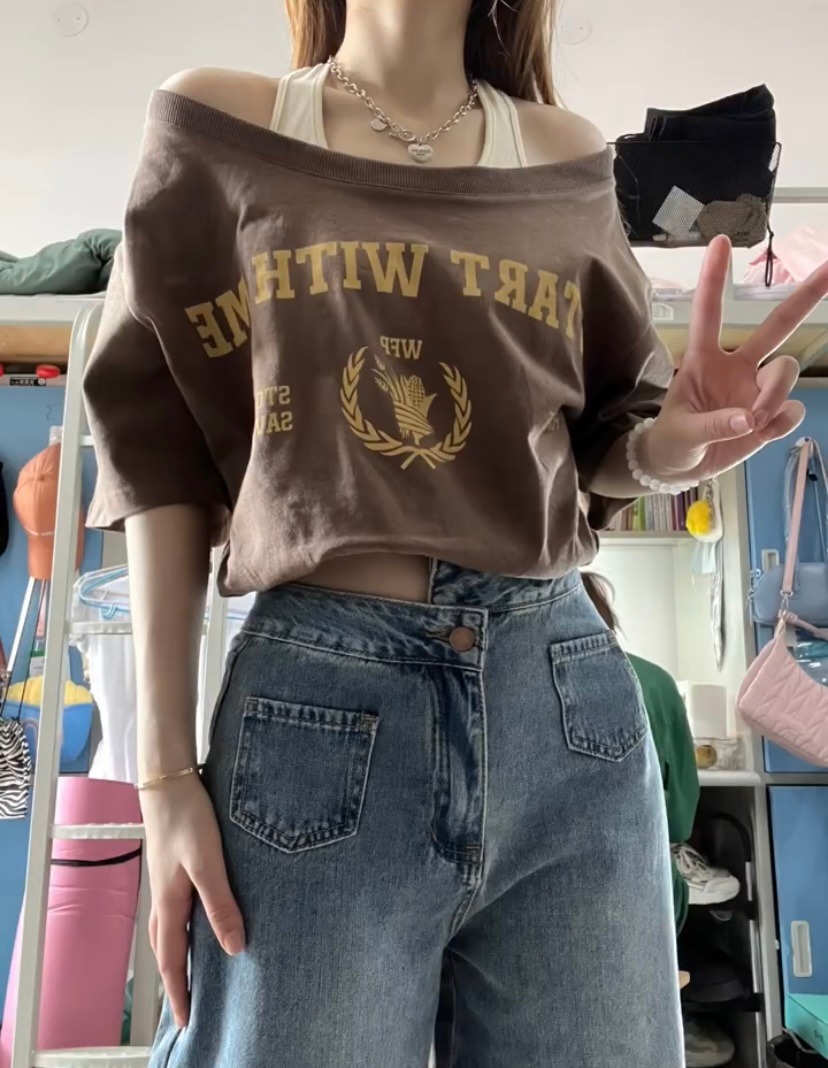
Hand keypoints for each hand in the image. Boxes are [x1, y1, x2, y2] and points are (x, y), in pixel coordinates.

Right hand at [142, 774, 244, 1028]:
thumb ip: (220, 905)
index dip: (179, 992)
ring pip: (168, 931)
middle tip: (187, 1007)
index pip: (171, 961)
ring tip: (190, 973)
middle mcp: (162, 899)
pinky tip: (196, 922)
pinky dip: (181, 928)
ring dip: (176, 955)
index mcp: (169, 905)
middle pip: (166, 951)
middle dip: (175, 981)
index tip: (186, 1021)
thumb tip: (235, 948)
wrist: (168, 782)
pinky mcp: (172, 868)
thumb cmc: (187, 819)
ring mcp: (165, 883)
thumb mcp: (208, 864)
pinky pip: (174, 911)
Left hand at [642, 236, 827, 480]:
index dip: (714, 278)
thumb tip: (749, 418)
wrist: (679, 469)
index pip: (709, 313)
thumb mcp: (680, 433)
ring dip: (774, 395)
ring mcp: (757, 389)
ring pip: (786, 371)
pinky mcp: (771, 415)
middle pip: (776, 325)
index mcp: (704, 359)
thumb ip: (713, 425)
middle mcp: (737, 366)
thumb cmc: (672, 440)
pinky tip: (762, 431)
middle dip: (805, 296)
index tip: (722, 241)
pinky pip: (791, 409)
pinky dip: (780, 421)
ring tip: (753, 422)